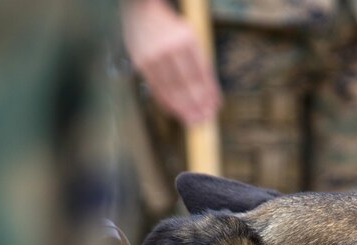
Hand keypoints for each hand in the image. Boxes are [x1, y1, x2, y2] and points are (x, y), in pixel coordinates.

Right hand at [122, 0, 221, 124]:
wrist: (142, 12)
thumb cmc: (171, 29)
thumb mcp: (190, 38)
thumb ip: (199, 62)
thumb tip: (210, 93)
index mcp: (187, 40)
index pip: (201, 73)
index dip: (208, 93)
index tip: (215, 107)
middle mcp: (170, 48)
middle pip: (187, 83)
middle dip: (197, 104)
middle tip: (205, 118)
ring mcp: (154, 56)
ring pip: (171, 89)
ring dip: (183, 107)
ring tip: (193, 120)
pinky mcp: (141, 63)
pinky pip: (156, 88)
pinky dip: (167, 102)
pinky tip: (176, 112)